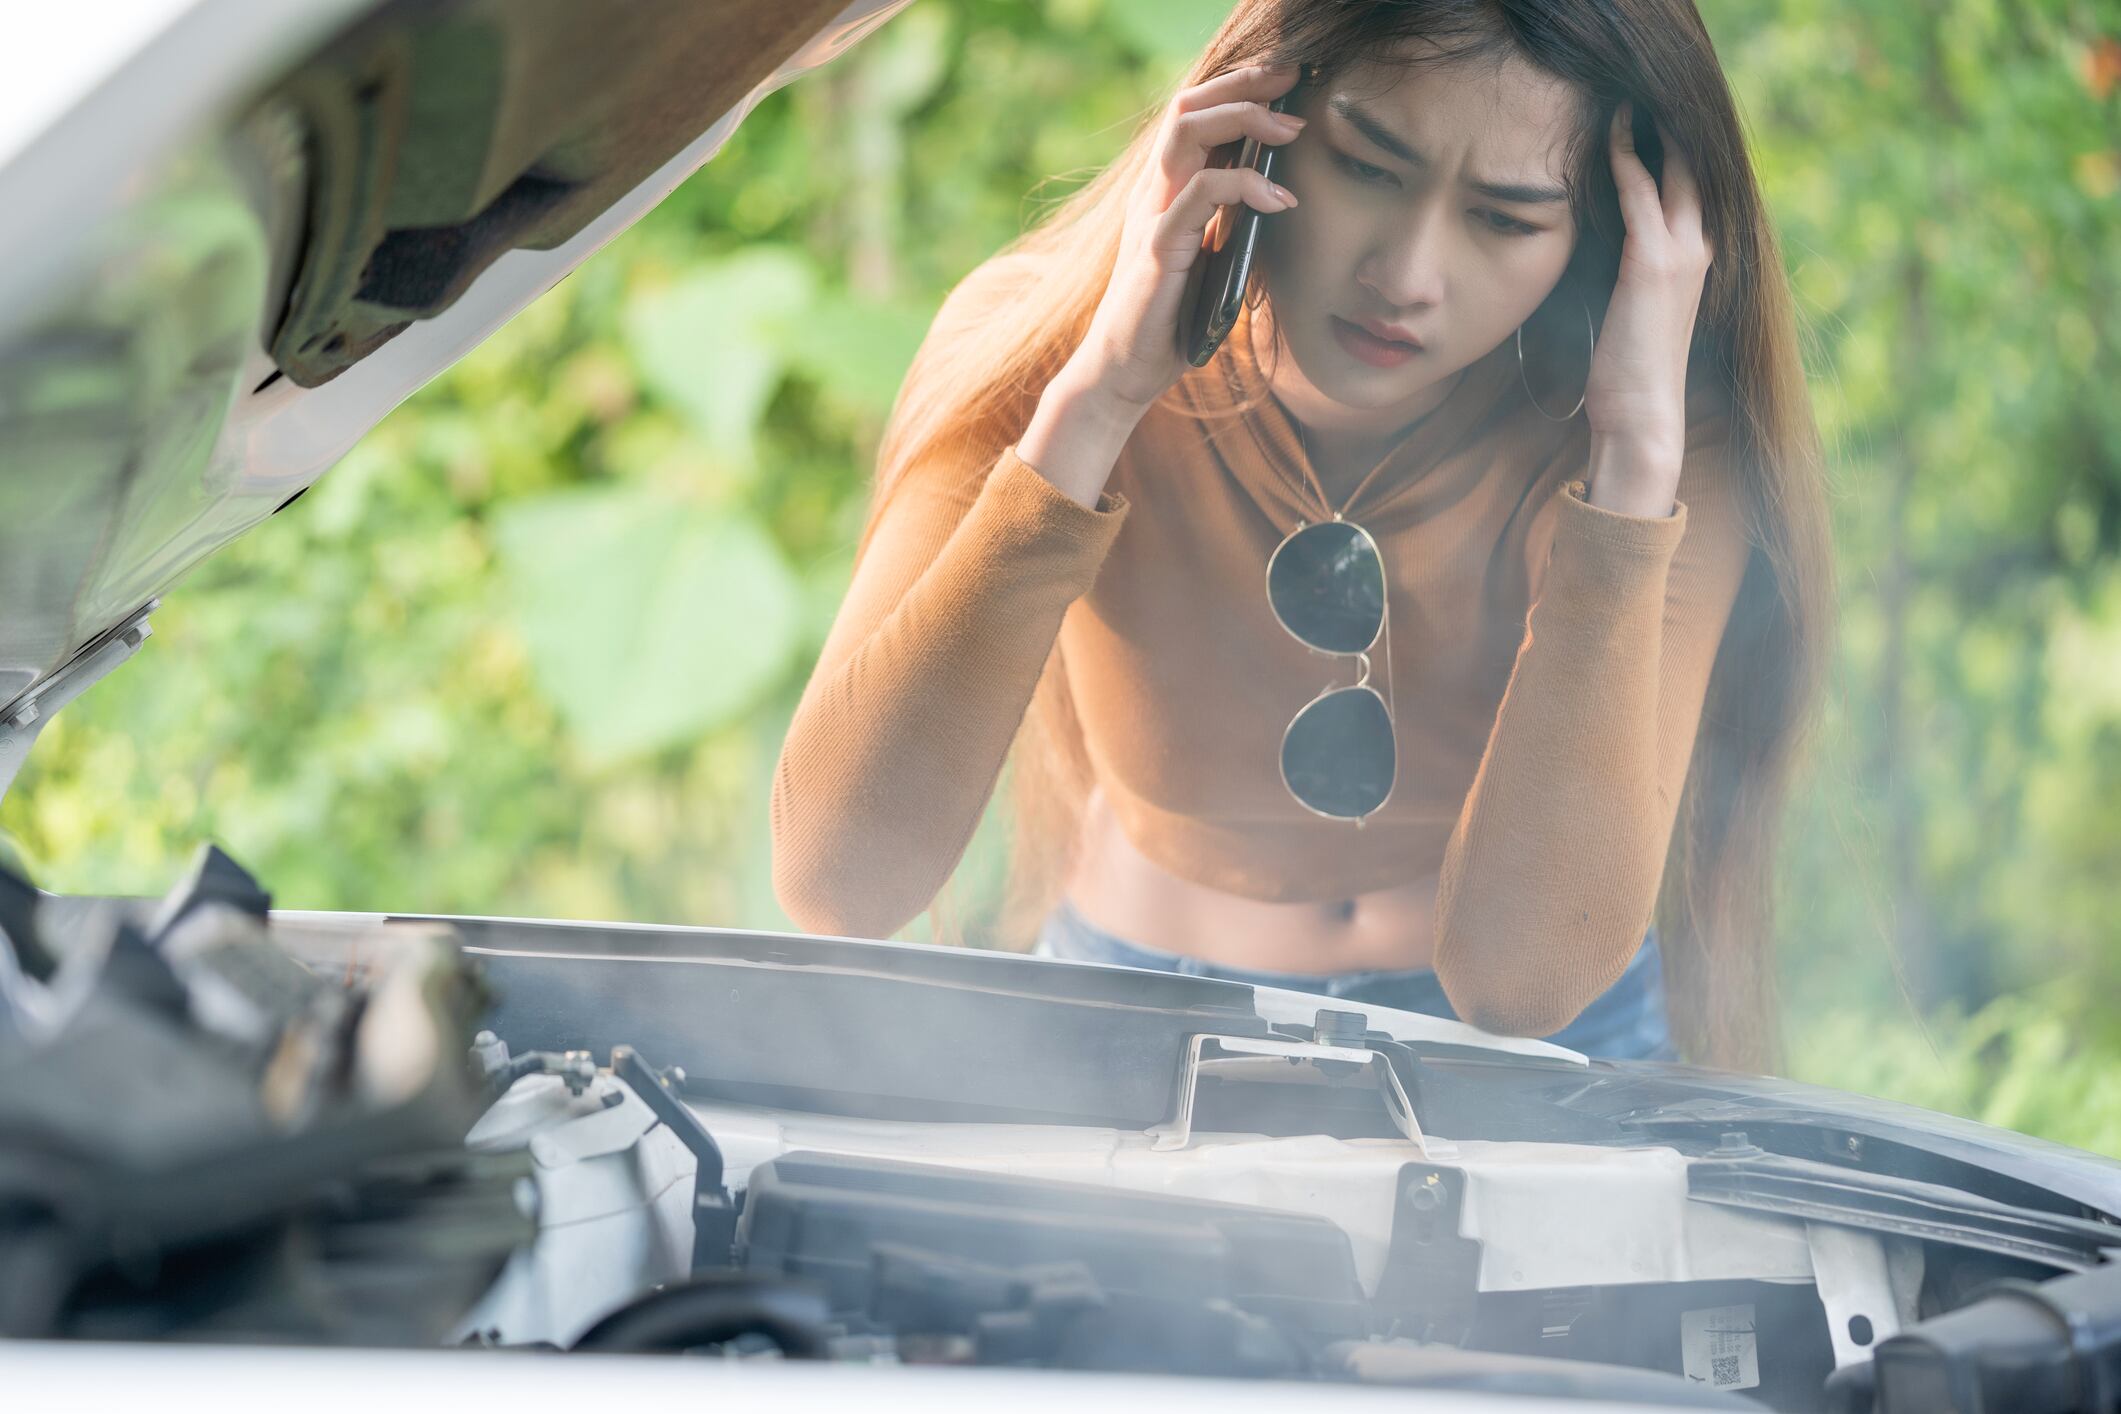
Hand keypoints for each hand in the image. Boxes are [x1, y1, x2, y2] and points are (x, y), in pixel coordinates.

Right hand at [1067, 62, 1306, 411]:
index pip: (1193, 114)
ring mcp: (1150, 216)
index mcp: (1163, 191)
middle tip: (1294, 77)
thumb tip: (1280, 198)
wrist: (1124, 370)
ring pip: (1187, 132)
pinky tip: (1281, 201)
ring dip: (1245, 118)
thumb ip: (1230, 225)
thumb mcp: (1209, 261)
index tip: (1285, 78)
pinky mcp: (1157, 247)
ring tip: (1293, 129)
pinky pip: (1200, 195)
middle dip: (1244, 83)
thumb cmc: (1169, 320)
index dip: (1237, 86)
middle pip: (1188, 106)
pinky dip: (1246, 186)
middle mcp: (1152, 193)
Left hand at [1581, 103, 1714, 499]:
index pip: (1695, 190)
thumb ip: (1634, 278)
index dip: (1679, 152)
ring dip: (1650, 128)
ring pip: (1674, 168)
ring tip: (1625, 98)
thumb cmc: (1629, 375)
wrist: (1642, 418)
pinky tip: (1611, 131)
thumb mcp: (1635, 315)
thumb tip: (1610, 262)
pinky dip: (1626, 157)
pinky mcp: (1651, 262)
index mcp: (1697, 261)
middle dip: (1674, 128)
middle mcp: (1699, 249)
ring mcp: (1680, 253)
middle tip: (1643, 95)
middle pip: (1696, 167)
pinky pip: (1640, 191)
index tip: (1651, 122)